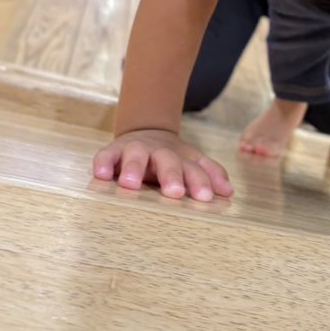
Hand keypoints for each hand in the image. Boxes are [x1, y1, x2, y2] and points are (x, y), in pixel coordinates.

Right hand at [93, 128, 233, 201]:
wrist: (146, 133)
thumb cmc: (172, 160)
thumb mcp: (192, 163)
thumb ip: (210, 175)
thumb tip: (228, 192)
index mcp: (183, 159)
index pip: (194, 170)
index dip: (200, 182)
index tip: (205, 197)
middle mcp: (160, 153)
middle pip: (168, 161)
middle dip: (171, 176)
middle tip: (174, 193)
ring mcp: (136, 151)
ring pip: (136, 156)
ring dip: (134, 168)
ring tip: (130, 185)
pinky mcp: (113, 151)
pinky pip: (106, 155)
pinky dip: (103, 162)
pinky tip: (101, 175)